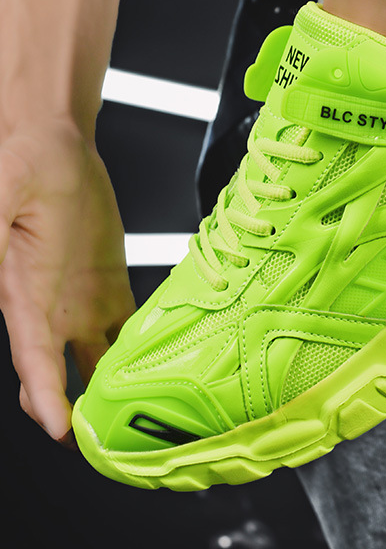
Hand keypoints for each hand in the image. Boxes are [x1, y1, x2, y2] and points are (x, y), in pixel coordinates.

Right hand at [0, 118, 134, 441]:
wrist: (50, 148)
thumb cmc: (16, 168)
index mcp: (20, 295)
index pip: (32, 359)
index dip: (44, 396)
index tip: (62, 429)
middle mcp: (49, 309)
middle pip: (60, 376)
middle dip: (78, 411)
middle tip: (107, 441)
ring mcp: (81, 300)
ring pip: (97, 360)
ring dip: (114, 388)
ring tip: (142, 416)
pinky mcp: (109, 284)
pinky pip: (127, 325)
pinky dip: (142, 349)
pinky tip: (165, 366)